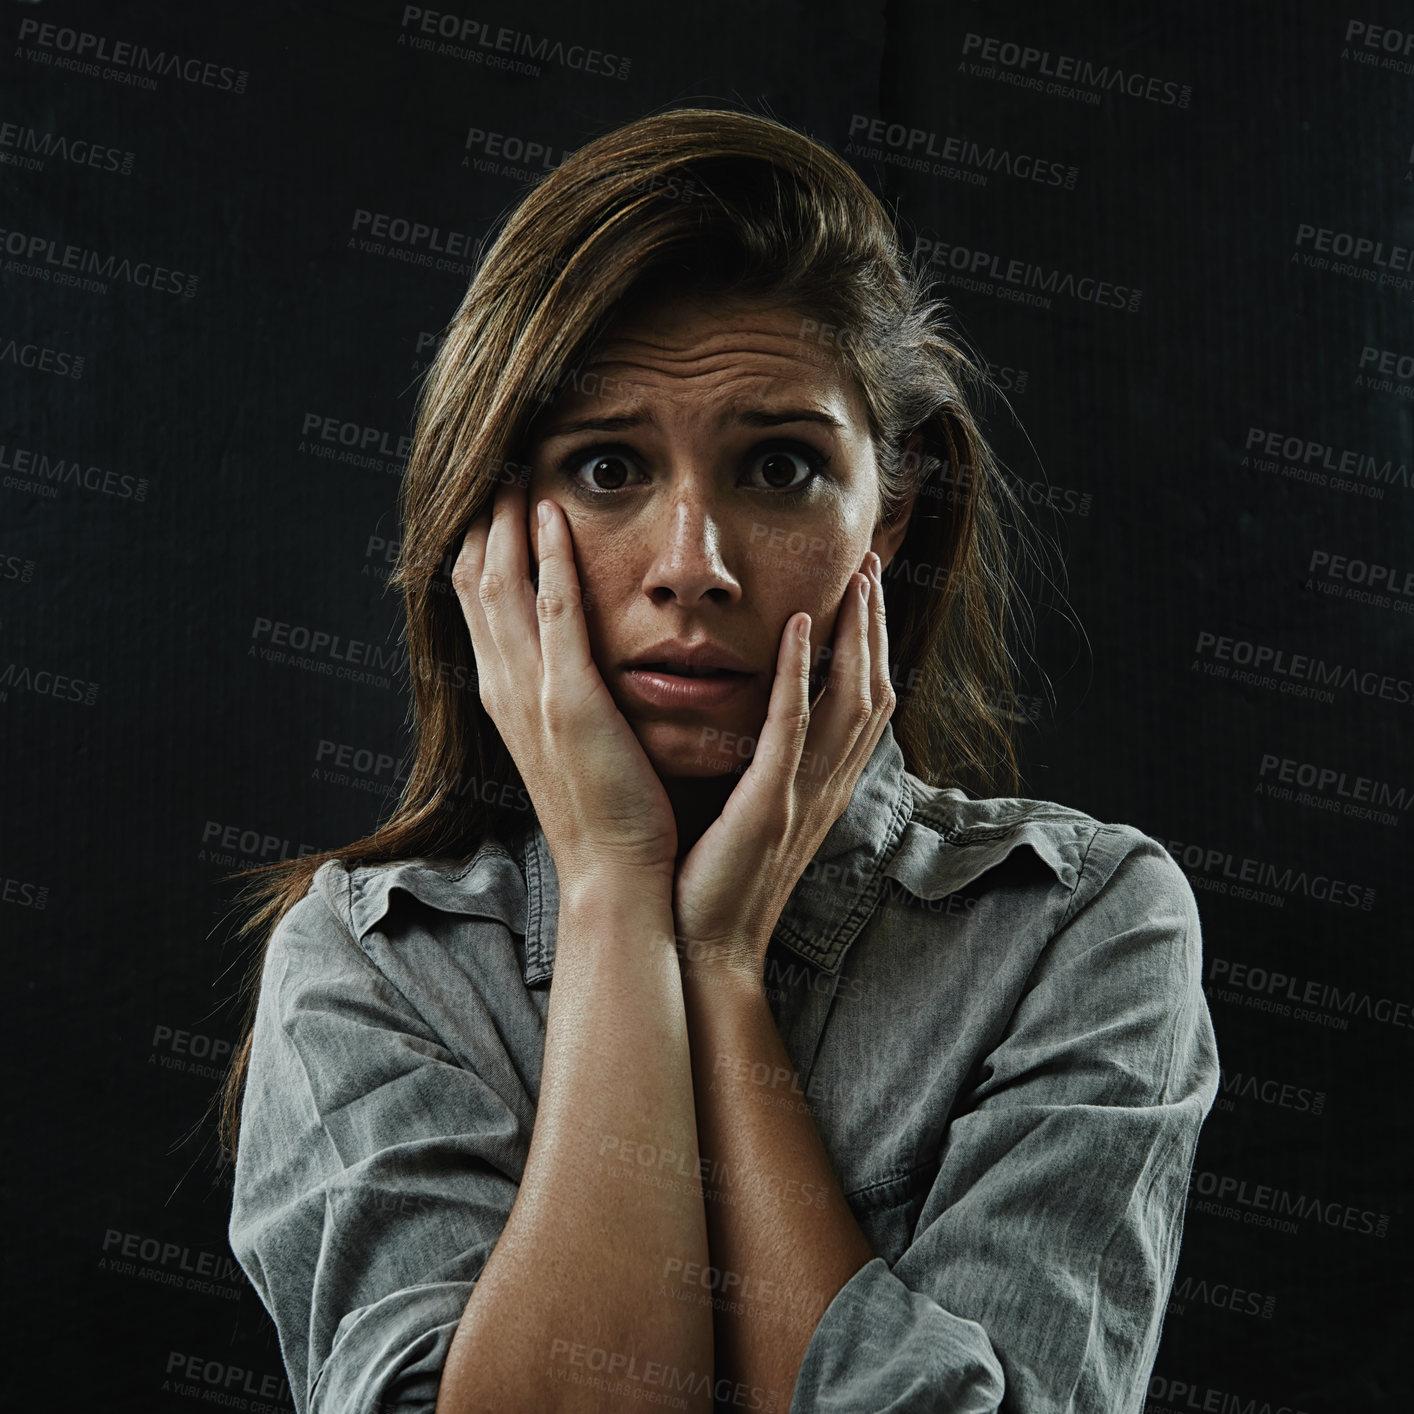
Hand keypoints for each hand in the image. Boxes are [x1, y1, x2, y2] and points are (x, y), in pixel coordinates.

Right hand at [452, 481, 678, 895]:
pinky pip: (552, 610)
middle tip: (495, 462)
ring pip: (500, 584)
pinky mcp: (568, 699)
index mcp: (504, 696)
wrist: (615, 873)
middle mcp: (502, 688)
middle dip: (482, 518)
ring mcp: (530, 692)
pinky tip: (554, 514)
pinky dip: (549, 557)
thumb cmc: (607, 812)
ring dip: (505, 521)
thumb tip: (571, 659)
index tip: (494, 496)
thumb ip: (564, 694)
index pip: (476, 601)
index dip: (480, 544)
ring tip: (514, 467)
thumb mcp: (571, 742)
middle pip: (474, 580)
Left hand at [671, 550, 894, 982]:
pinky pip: (792, 732)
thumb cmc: (714, 883)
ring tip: (854, 581)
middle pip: (873, 691)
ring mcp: (802, 797)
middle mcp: (825, 788)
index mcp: (821, 789)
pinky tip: (797, 629)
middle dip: (876, 627)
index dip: (870, 646)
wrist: (703, 950)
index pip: (863, 703)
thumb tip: (751, 722)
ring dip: (856, 637)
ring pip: (850, 702)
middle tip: (871, 565)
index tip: (863, 591)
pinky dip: (801, 677)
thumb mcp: (752, 817)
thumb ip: (762, 768)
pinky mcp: (768, 808)